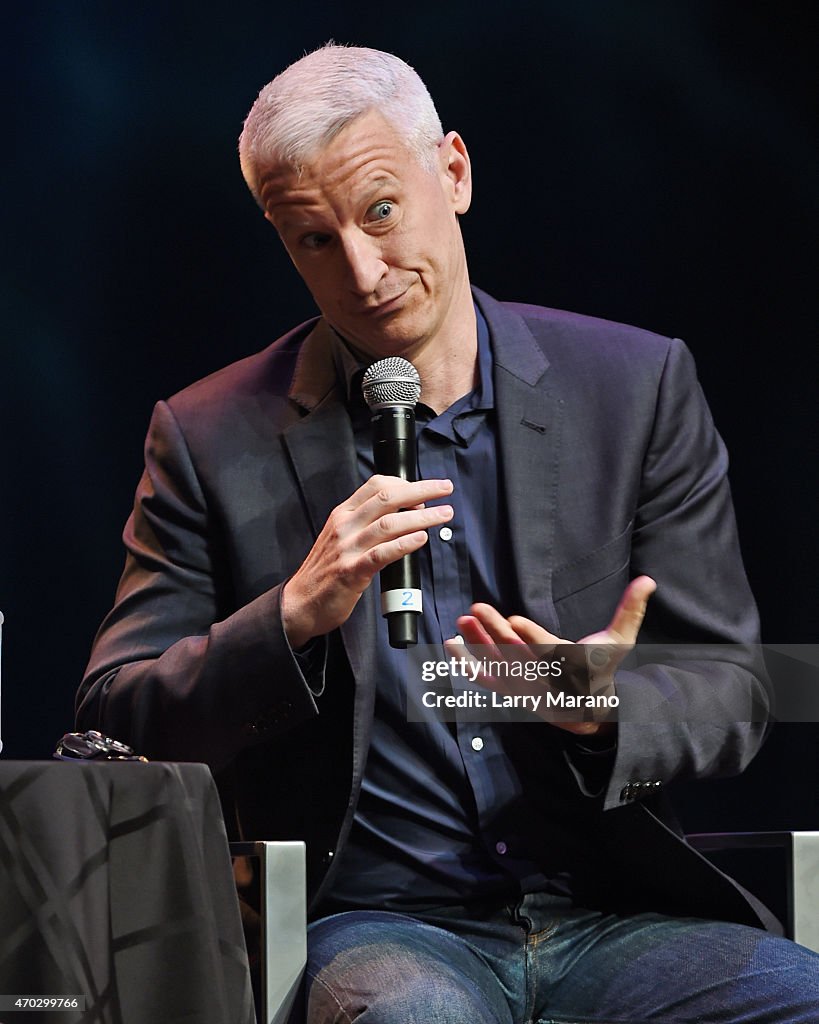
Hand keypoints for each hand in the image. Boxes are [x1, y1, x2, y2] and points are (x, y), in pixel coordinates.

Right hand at [282, 474, 453, 647]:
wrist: (299, 603)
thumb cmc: (325, 572)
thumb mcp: (340, 537)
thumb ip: (365, 524)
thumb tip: (402, 515)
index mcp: (342, 514)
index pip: (375, 485)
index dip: (405, 483)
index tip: (425, 490)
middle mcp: (344, 526)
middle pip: (388, 497)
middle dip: (421, 490)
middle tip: (445, 488)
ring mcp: (347, 548)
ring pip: (389, 524)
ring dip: (422, 517)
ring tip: (444, 515)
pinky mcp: (351, 572)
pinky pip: (382, 553)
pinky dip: (404, 544)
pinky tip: (421, 539)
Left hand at [450, 576, 656, 735]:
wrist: (587, 710)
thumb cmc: (602, 667)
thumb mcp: (620, 641)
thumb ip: (630, 610)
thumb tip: (649, 580)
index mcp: (572, 667)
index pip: (550, 652)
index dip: (531, 637)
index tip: (514, 620)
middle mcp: (546, 681)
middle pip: (517, 657)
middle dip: (495, 634)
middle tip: (477, 609)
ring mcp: (526, 688)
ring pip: (498, 667)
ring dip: (477, 644)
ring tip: (461, 621)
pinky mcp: (511, 692)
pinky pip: (486, 680)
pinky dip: (467, 664)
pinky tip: (451, 645)